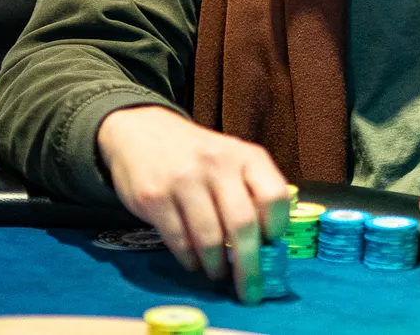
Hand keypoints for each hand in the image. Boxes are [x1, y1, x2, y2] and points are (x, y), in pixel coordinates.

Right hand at [96, 106, 289, 303]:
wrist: (142, 132)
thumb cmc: (197, 154)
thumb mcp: (231, 158)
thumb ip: (250, 189)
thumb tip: (267, 241)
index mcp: (246, 155)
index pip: (274, 195)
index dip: (276, 227)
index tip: (271, 246)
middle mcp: (218, 164)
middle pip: (243, 223)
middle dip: (248, 264)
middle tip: (249, 287)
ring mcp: (184, 180)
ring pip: (209, 237)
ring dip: (216, 265)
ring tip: (218, 272)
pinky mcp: (154, 197)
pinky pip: (178, 239)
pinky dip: (190, 259)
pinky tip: (194, 263)